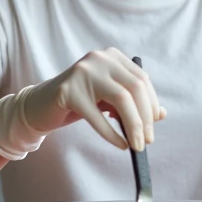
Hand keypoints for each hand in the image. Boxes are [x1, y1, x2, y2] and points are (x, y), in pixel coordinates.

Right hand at [0, 48, 164, 159]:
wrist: (41, 105)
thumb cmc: (79, 102)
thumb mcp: (108, 99)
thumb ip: (133, 102)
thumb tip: (161, 114)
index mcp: (112, 56)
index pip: (141, 79)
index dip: (151, 104)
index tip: (154, 125)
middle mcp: (98, 59)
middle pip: (135, 88)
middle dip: (145, 117)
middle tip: (146, 140)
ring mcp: (82, 72)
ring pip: (121, 99)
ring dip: (133, 126)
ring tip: (136, 145)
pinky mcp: (68, 91)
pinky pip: (97, 116)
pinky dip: (112, 134)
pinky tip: (120, 145)